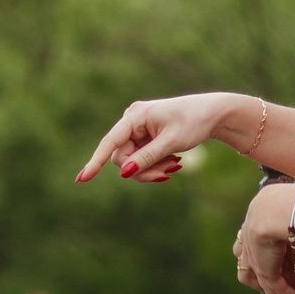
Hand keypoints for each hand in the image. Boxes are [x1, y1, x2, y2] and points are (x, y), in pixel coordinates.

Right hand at [78, 93, 236, 183]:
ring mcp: (138, 129)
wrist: (213, 114)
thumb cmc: (193, 122)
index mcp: (135, 116)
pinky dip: (156, 164)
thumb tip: (123, 173)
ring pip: (133, 161)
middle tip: (170, 172)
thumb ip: (147, 158)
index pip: (110, 143)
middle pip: (123, 157)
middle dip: (143, 169)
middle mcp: (131, 121)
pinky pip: (142, 158)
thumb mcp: (171, 143)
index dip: (95, 162)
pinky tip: (174, 161)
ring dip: (153, 167)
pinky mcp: (145, 137)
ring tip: (176, 164)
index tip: (81, 179)